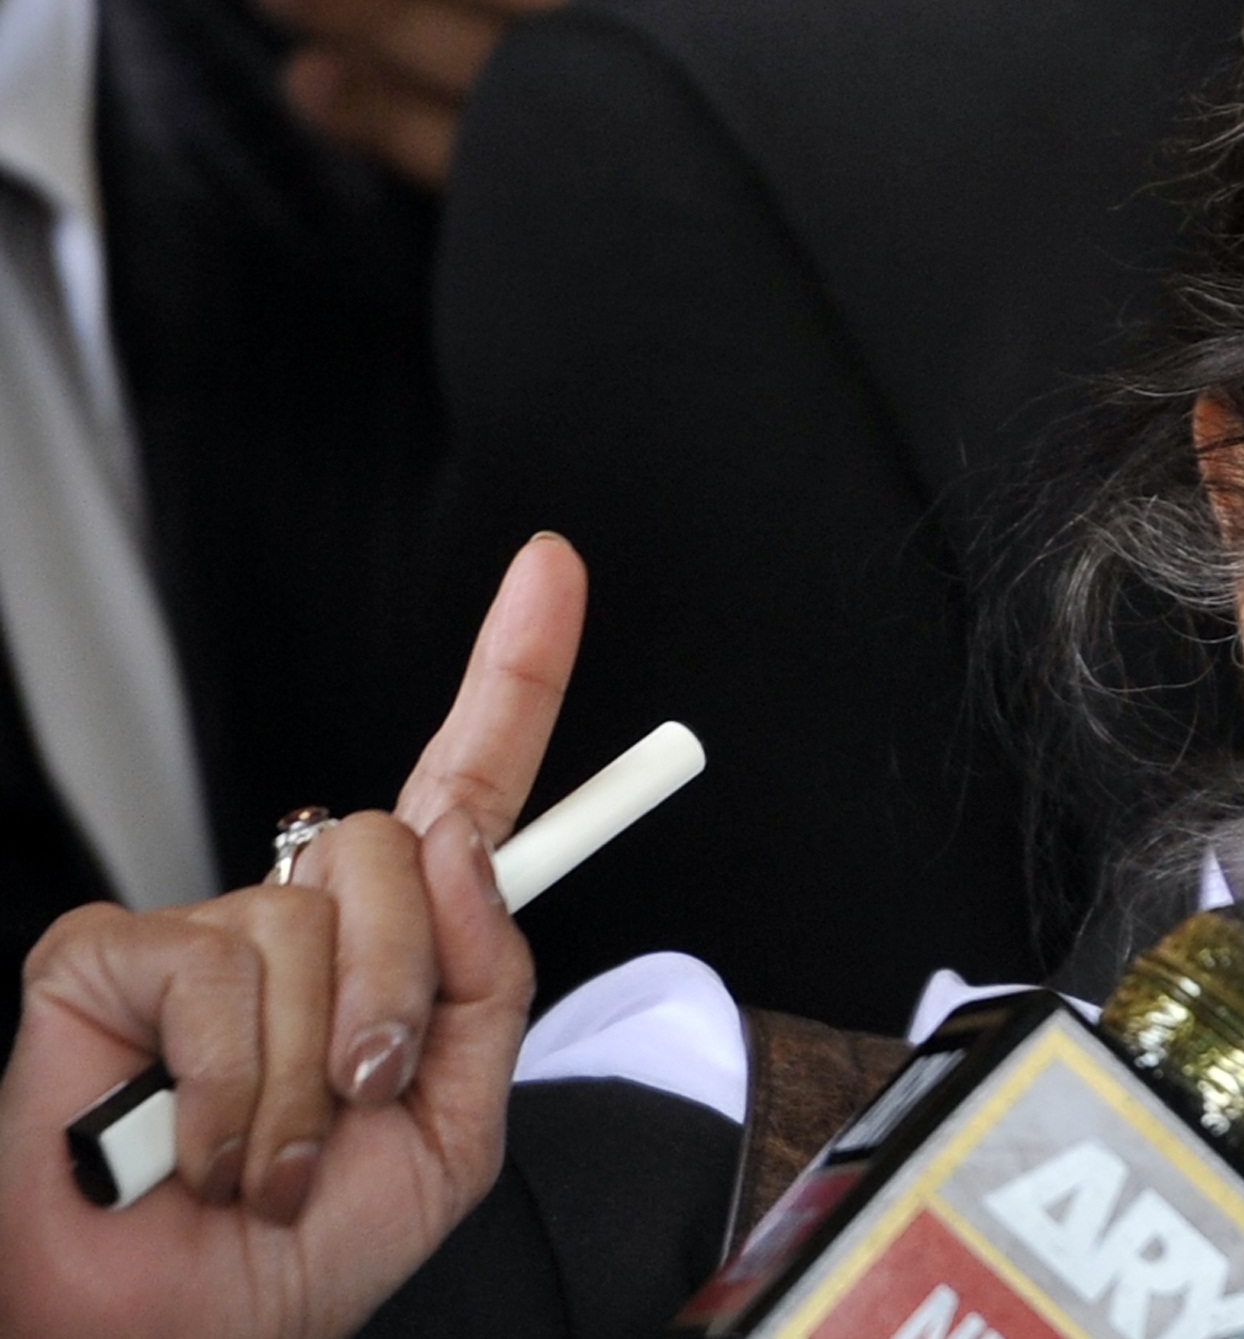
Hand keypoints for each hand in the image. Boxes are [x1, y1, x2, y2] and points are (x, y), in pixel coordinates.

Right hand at [0, 535, 587, 1338]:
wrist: (186, 1334)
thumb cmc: (299, 1245)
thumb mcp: (455, 1125)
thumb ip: (488, 983)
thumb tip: (466, 844)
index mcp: (393, 951)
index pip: (466, 789)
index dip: (515, 674)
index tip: (554, 569)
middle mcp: (297, 920)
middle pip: (403, 848)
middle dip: (408, 987)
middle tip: (364, 1098)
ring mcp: (196, 931)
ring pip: (317, 920)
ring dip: (321, 1072)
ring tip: (273, 1149)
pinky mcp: (100, 958)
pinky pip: (223, 970)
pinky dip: (241, 1087)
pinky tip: (198, 1143)